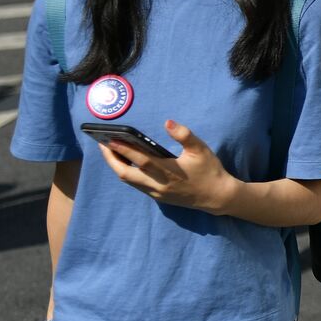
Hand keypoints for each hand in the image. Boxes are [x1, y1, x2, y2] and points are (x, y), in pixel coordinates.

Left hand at [97, 120, 237, 213]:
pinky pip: (137, 185)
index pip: (140, 160)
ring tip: (111, 151)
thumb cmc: (210, 170)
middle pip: (126, 175)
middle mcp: (158, 185)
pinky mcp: (158, 198)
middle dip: (112, 160)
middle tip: (102, 145)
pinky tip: (127, 163)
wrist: (218, 197)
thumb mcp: (201, 149)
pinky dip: (128, 173)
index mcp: (169, 172)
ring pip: (129, 181)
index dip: (123, 150)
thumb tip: (167, 122)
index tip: (109, 140)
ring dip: (118, 167)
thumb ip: (184, 135)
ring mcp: (157, 193)